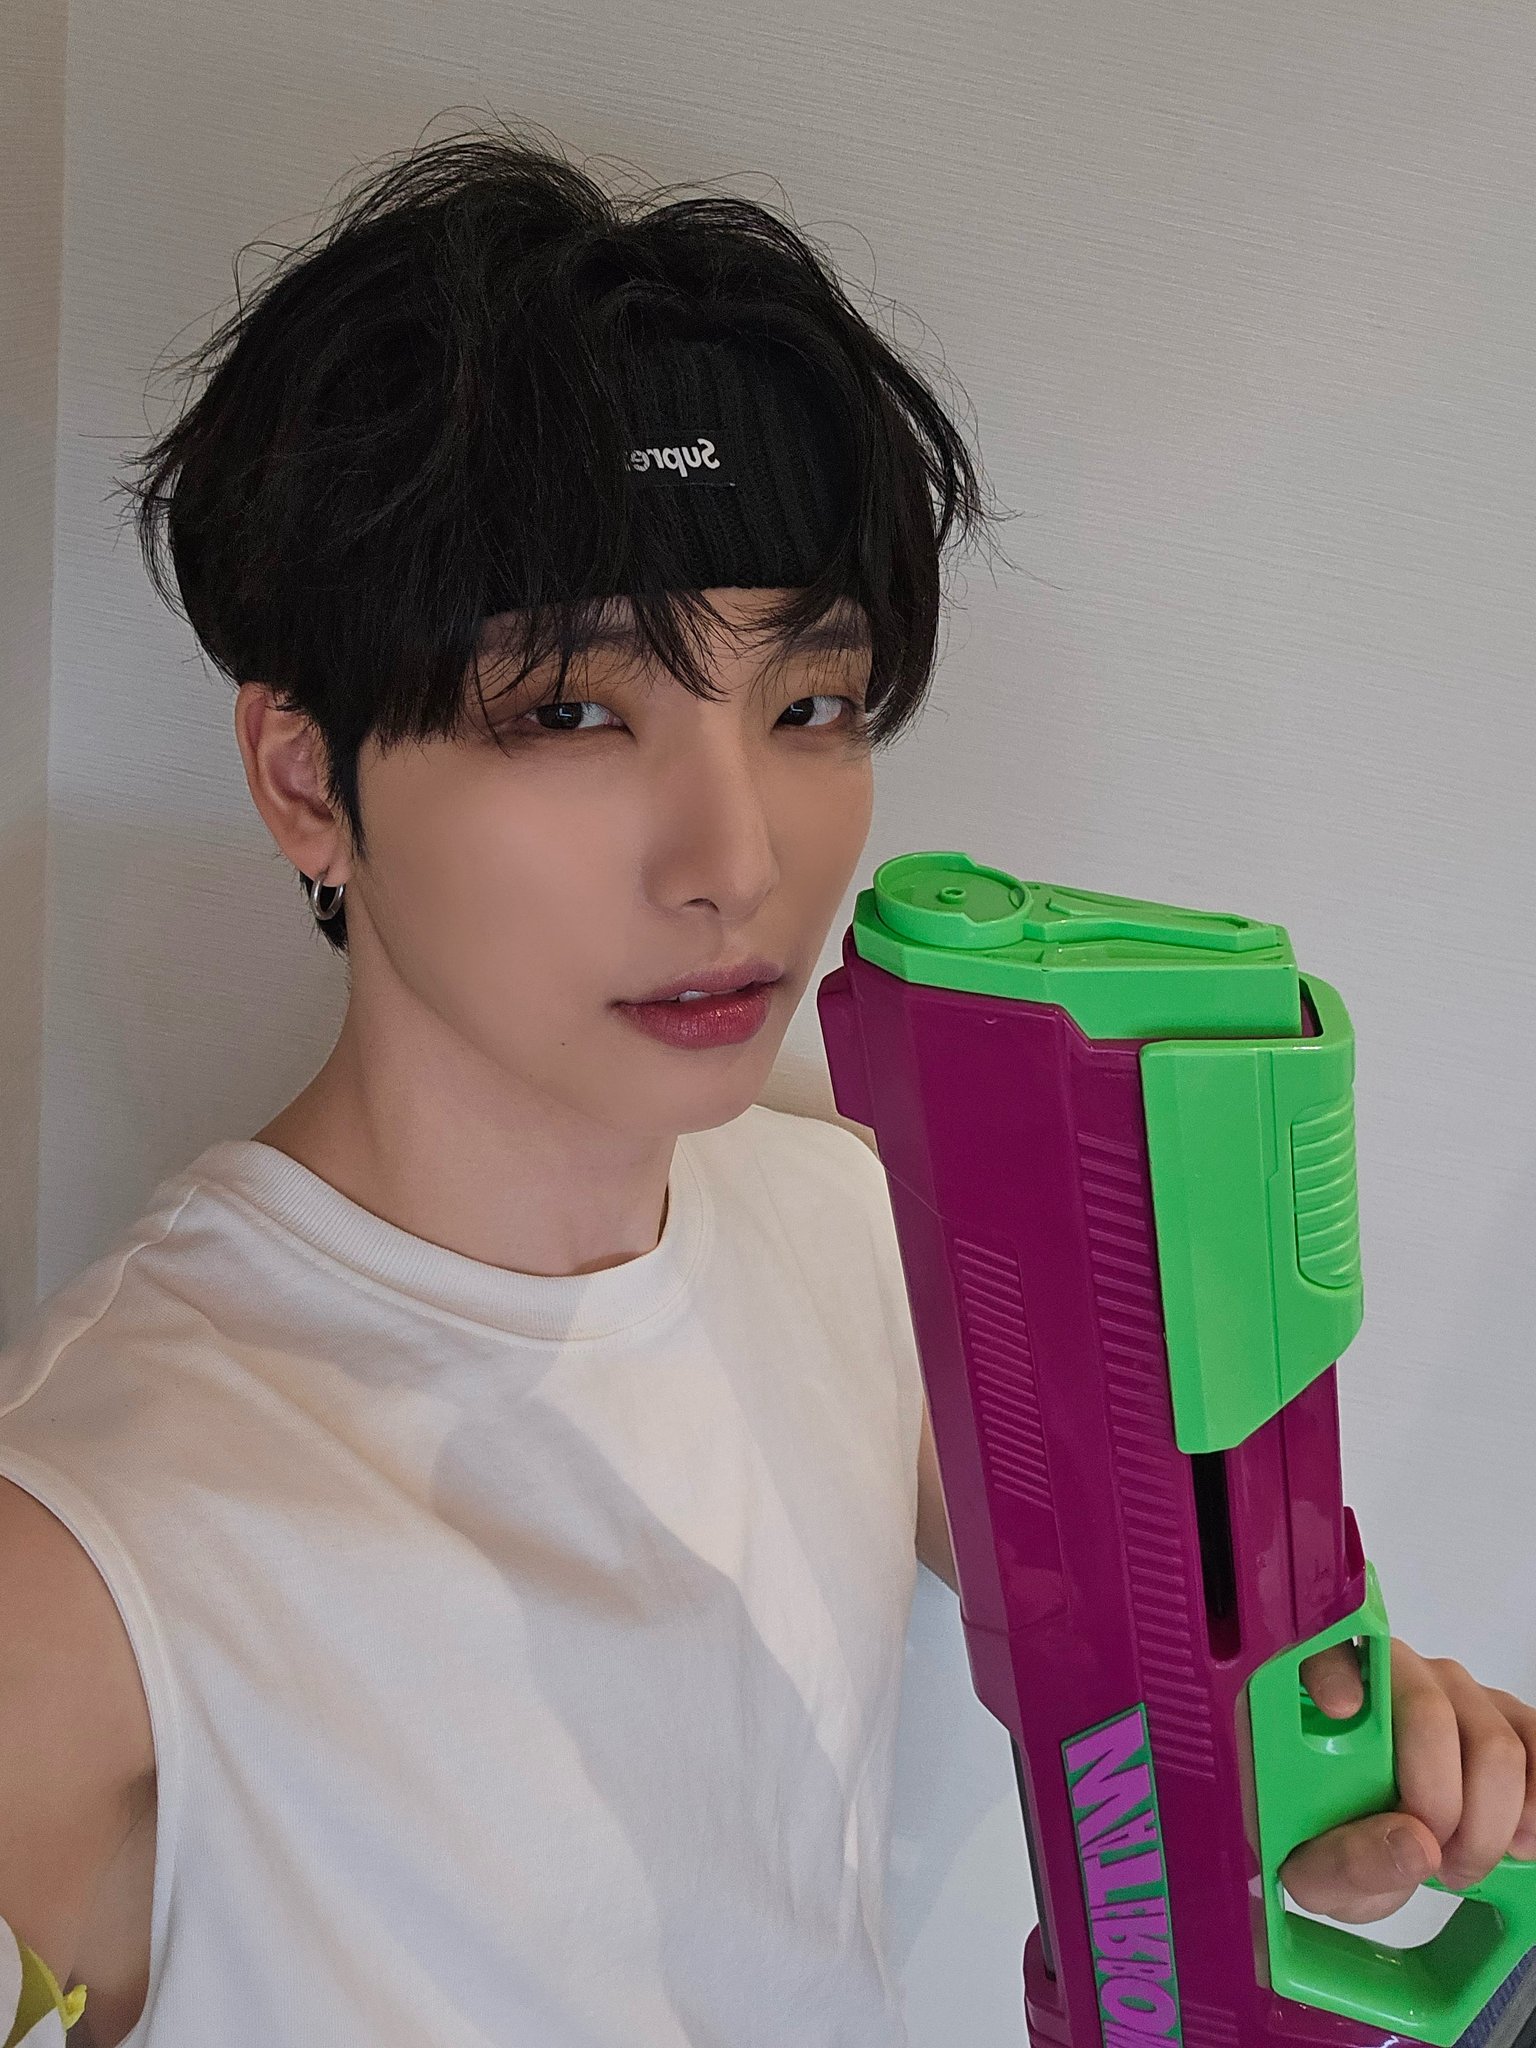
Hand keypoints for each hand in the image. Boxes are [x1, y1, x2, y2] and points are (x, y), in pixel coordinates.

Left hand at [1278, 1639, 1535, 1923]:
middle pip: (1430, 1714)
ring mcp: (1452, 1689)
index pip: (1322, 1651)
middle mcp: (1390, 1674)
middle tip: (1436, 1863)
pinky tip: (1514, 1841)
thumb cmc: (1332, 1848)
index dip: (1333, 1669)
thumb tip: (1416, 1844)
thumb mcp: (1318, 1875)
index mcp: (1319, 1698)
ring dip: (1490, 1821)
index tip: (1338, 1709)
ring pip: (1495, 1742)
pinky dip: (1534, 1805)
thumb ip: (1348, 1863)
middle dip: (1443, 1804)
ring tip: (1460, 1861)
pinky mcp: (1502, 1714)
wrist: (1372, 1849)